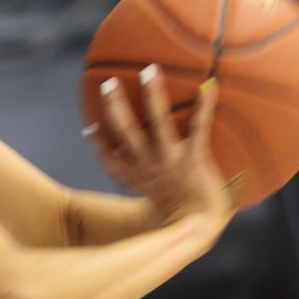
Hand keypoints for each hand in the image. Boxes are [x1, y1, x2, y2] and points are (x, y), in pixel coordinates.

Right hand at [93, 67, 234, 238]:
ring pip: (157, 122)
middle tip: (109, 83)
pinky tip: (208, 86)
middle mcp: (147, 164)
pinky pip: (199, 126)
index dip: (97, 143)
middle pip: (125, 131)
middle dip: (115, 106)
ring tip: (150, 71)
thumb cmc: (180, 213)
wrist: (200, 226)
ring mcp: (170, 159)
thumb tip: (152, 170)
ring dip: (153, 95)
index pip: (109, 159)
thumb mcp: (154, 199)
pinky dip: (204, 106)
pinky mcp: (194, 157)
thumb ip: (148, 184)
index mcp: (135, 176)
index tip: (90, 126)